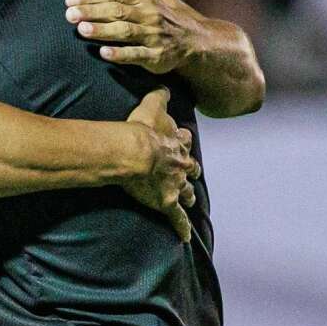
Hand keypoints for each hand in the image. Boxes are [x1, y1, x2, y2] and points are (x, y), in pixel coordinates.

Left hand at [66, 0, 204, 74]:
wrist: (193, 39)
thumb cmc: (160, 15)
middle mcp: (148, 14)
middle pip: (117, 10)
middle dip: (92, 11)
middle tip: (69, 14)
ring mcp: (153, 35)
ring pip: (125, 31)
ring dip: (103, 30)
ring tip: (82, 29)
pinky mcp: (156, 56)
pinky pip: (137, 55)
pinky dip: (120, 54)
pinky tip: (104, 53)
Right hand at [123, 87, 199, 241]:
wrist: (136, 152)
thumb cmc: (141, 129)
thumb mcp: (151, 105)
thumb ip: (159, 96)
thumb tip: (165, 87)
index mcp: (176, 144)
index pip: (184, 142)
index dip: (183, 142)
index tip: (183, 141)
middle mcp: (180, 165)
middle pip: (190, 169)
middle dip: (190, 170)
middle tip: (191, 172)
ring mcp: (176, 185)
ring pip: (186, 193)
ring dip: (188, 195)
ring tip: (189, 200)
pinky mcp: (168, 203)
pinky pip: (177, 218)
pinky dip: (182, 228)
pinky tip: (185, 237)